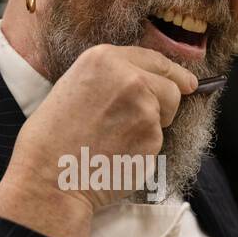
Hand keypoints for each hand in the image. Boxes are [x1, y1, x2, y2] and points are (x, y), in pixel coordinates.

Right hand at [0, 45, 196, 236]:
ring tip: (117, 138)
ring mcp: (144, 108)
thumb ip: (110, 77)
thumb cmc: (52, 138)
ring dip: (152, 126)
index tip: (187, 82)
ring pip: (167, 115)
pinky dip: (144, 148)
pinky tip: (118, 154)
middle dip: (165, 102)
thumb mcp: (73, 86)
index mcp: (104, 58)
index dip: (173, 72)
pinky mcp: (152, 138)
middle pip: (171, 86)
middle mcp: (129, 77)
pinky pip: (157, 141)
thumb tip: (144, 81)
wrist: (50, 178)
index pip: (154, 59)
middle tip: (144, 120)